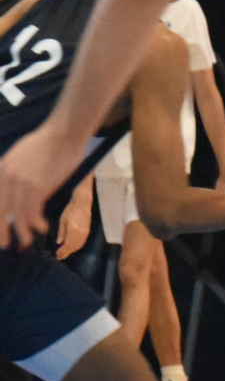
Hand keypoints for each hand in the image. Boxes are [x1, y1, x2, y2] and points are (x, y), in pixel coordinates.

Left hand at [0, 126, 82, 250]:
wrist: (61, 136)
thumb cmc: (46, 144)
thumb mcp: (19, 156)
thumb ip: (12, 172)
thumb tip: (14, 189)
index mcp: (1, 169)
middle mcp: (7, 178)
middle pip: (1, 210)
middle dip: (1, 229)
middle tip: (3, 244)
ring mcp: (21, 183)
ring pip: (18, 214)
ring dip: (21, 231)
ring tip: (25, 241)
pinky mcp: (37, 188)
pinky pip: (33, 211)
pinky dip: (36, 222)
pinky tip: (42, 227)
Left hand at [56, 195, 90, 260]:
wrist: (83, 203)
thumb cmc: (71, 209)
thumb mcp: (63, 220)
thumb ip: (61, 232)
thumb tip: (59, 243)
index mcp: (74, 230)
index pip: (68, 245)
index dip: (63, 251)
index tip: (57, 255)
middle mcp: (81, 234)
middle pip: (74, 247)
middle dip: (67, 253)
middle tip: (60, 257)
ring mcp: (86, 233)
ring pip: (79, 245)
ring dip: (72, 250)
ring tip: (64, 253)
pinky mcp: (88, 231)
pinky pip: (82, 242)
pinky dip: (76, 246)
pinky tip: (72, 247)